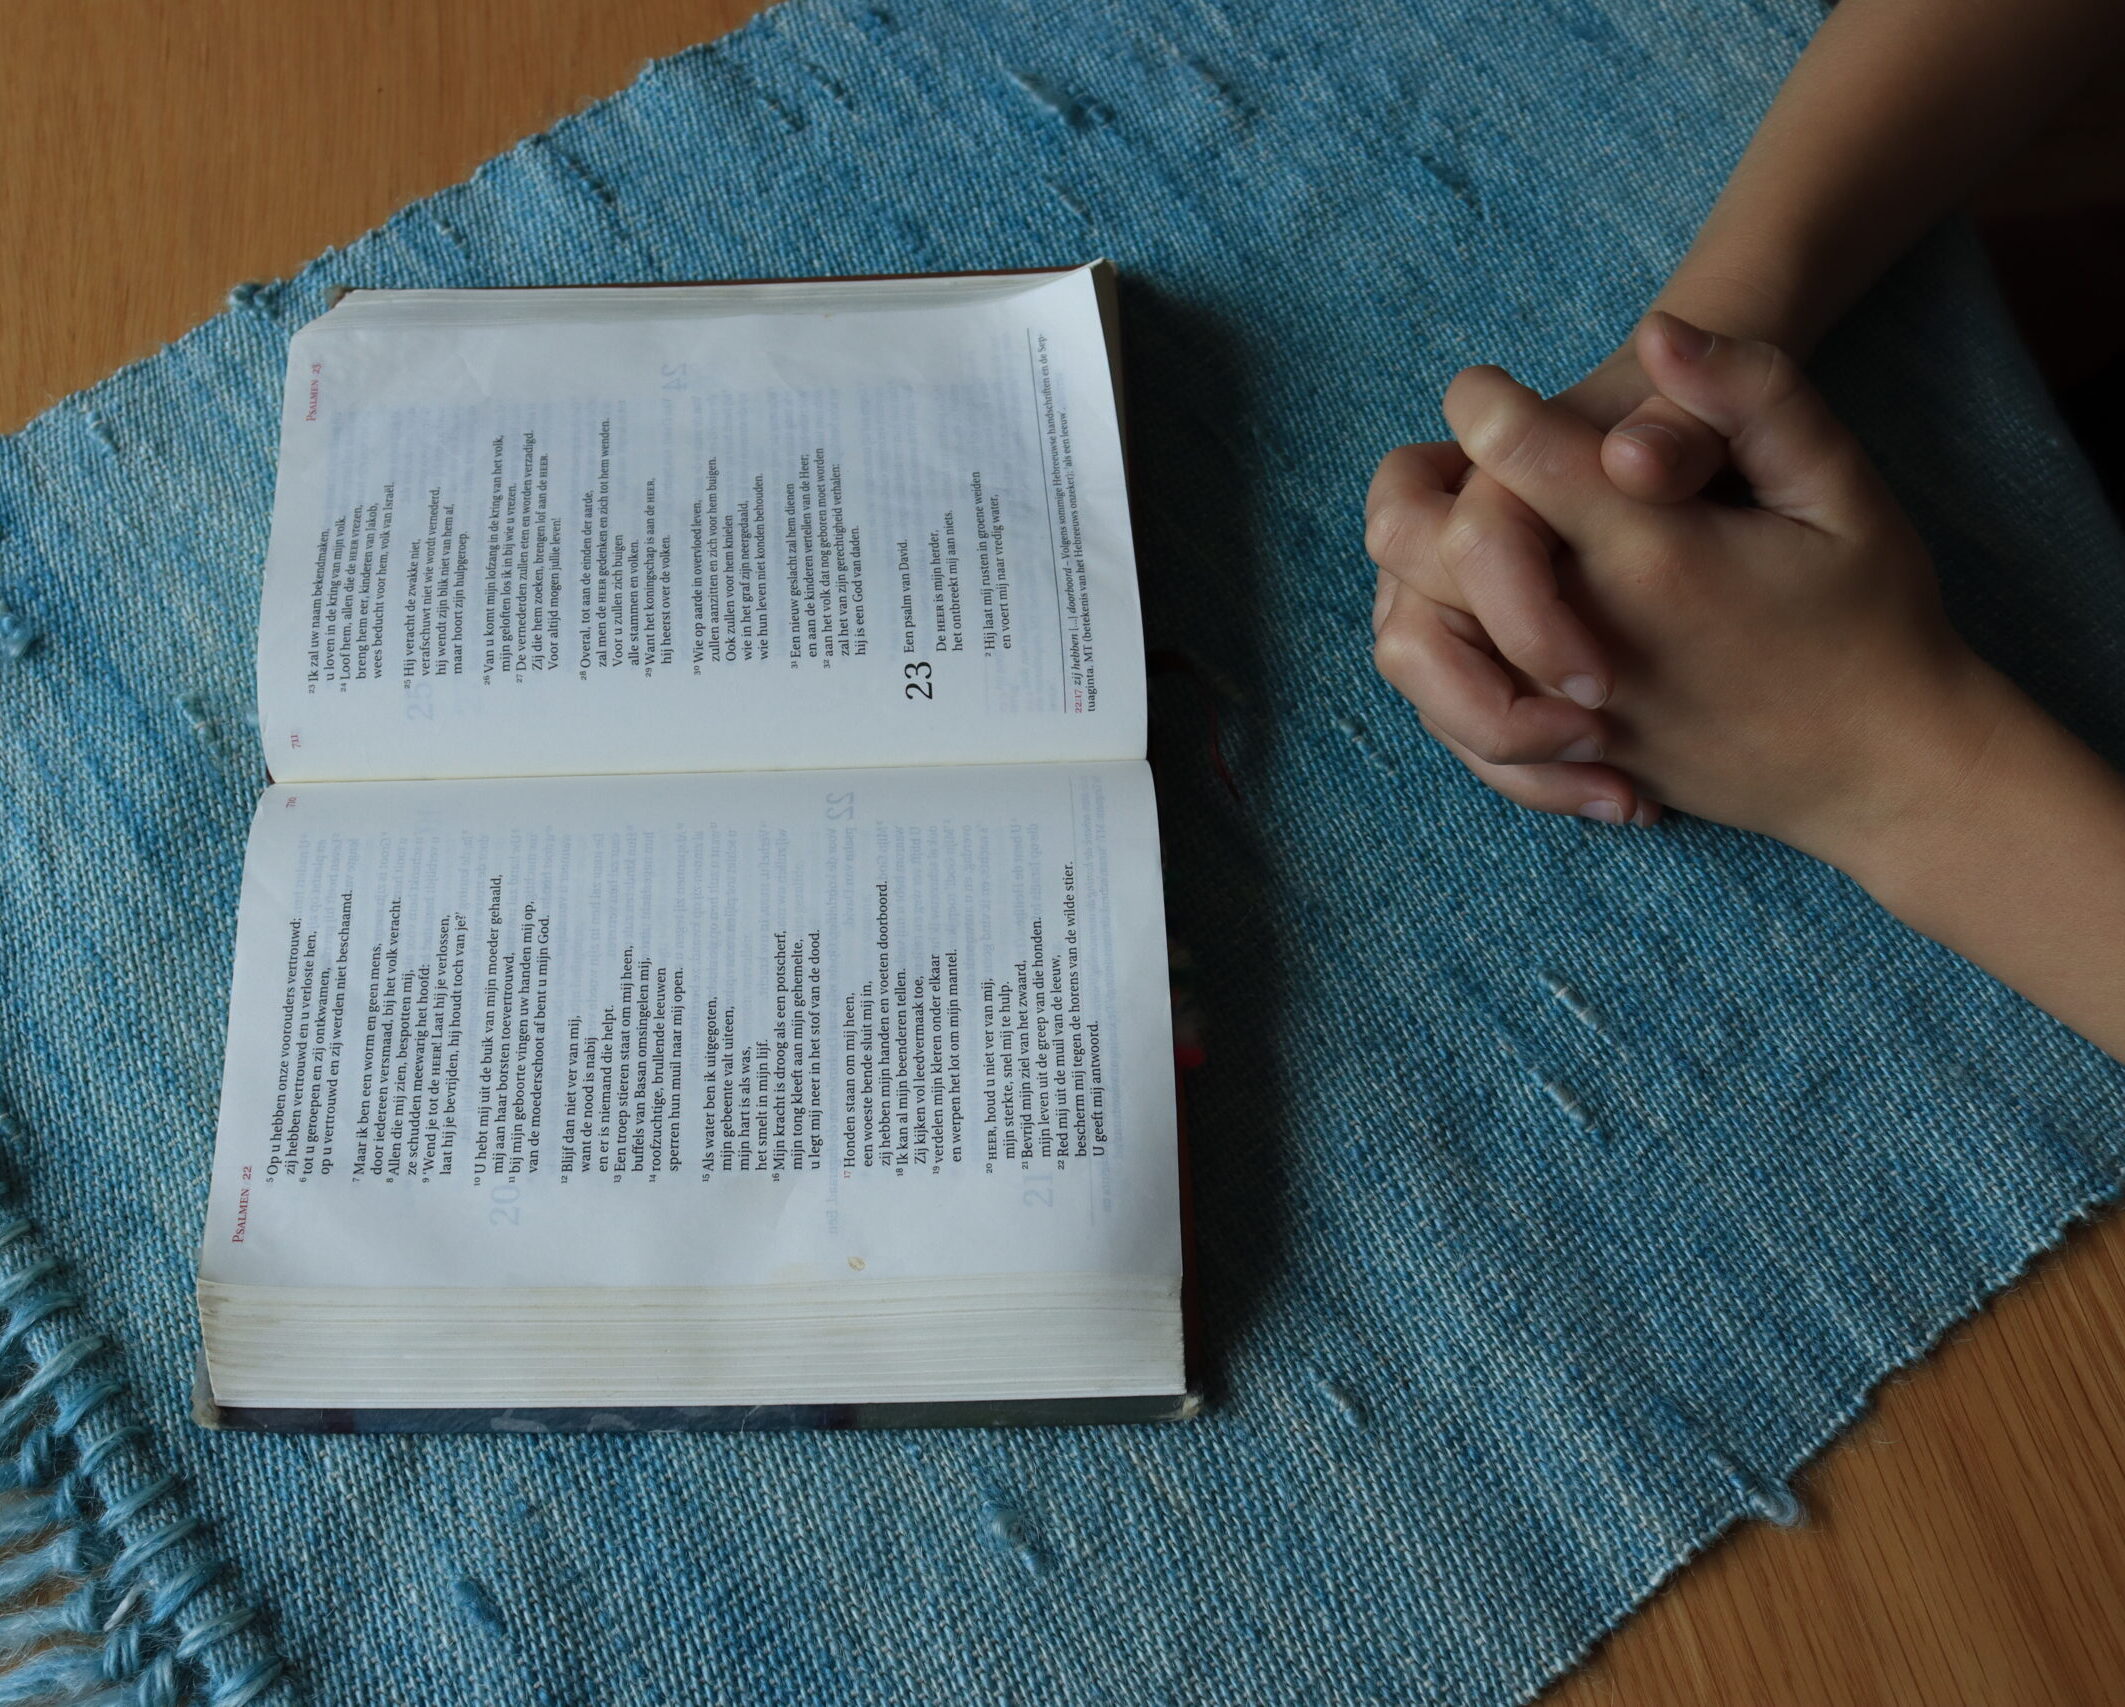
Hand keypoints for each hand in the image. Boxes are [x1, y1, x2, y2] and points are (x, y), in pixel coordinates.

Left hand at [1393, 313, 2012, 864]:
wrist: (1889, 772)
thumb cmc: (1874, 614)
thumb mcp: (1841, 486)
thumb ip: (1754, 397)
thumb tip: (1657, 333)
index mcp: (1649, 548)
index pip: (1510, 450)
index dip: (1485, 402)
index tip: (1496, 392)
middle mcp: (1585, 632)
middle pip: (1422, 543)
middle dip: (1428, 488)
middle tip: (1476, 468)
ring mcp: (1562, 712)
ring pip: (1410, 645)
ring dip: (1417, 585)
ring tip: (1467, 557)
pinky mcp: (1563, 765)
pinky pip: (1451, 728)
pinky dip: (1447, 681)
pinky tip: (1498, 642)